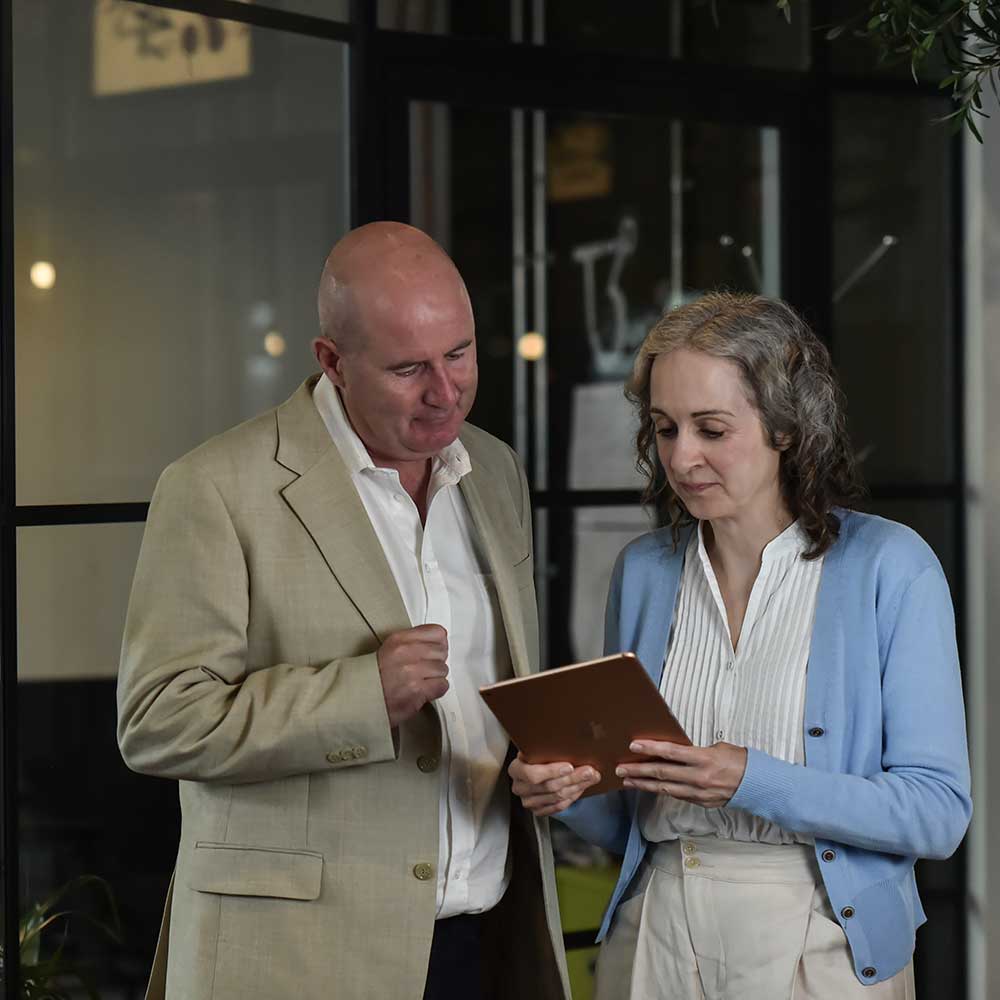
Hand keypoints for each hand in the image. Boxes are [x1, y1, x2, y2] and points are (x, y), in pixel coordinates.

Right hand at [377, 624, 449, 727]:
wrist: (359, 698)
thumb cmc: (374, 676)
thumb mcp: (389, 649)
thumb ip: (412, 642)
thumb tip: (439, 644)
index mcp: (400, 639)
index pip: (437, 632)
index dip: (438, 644)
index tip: (433, 652)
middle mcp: (407, 652)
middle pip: (442, 652)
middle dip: (436, 662)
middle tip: (425, 671)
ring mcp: (412, 672)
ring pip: (443, 670)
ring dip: (435, 678)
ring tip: (421, 682)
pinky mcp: (416, 691)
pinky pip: (442, 686)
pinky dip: (436, 690)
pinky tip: (424, 692)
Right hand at [509, 752, 600, 816]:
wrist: (537, 771)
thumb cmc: (538, 757)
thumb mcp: (539, 749)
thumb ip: (550, 748)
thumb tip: (574, 744)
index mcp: (516, 768)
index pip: (532, 774)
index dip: (552, 771)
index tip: (570, 766)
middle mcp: (519, 786)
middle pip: (548, 786)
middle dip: (572, 778)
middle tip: (588, 771)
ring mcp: (528, 801)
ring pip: (556, 797)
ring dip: (576, 787)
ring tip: (590, 777)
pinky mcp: (537, 810)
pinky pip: (558, 806)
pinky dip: (572, 797)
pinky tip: (581, 787)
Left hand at [615, 740, 747, 807]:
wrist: (758, 785)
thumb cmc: (739, 760)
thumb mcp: (718, 747)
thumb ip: (696, 750)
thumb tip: (679, 751)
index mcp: (704, 759)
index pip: (671, 752)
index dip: (650, 749)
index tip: (633, 746)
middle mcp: (698, 777)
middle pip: (662, 773)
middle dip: (639, 771)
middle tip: (620, 769)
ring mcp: (699, 793)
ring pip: (665, 788)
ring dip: (644, 784)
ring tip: (627, 781)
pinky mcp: (700, 803)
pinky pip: (677, 795)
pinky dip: (661, 791)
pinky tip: (649, 788)